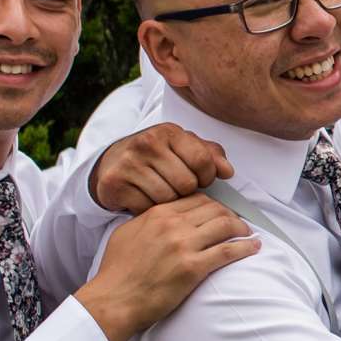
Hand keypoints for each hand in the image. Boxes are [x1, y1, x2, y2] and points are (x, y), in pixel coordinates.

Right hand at [73, 195, 258, 340]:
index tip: (221, 213)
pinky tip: (254, 247)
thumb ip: (148, 220)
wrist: (113, 300)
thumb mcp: (127, 233)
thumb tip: (165, 216)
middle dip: (231, 215)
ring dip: (241, 229)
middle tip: (238, 225)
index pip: (197, 199)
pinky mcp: (194, 268)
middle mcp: (172, 225)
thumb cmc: (117, 272)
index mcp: (157, 214)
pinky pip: (229, 251)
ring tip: (247, 235)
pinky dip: (246, 247)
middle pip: (215, 209)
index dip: (214, 205)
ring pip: (226, 225)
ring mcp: (184, 245)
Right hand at [90, 123, 229, 213]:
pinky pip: (146, 208)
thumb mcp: (184, 148)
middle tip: (179, 188)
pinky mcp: (115, 183)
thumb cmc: (156, 156)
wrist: (112, 162)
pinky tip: (145, 199)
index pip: (203, 160)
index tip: (202, 180)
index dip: (208, 176)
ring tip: (163, 193)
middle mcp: (147, 143)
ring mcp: (128, 163)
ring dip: (170, 202)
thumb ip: (210, 155)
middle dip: (187, 191)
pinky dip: (149, 209)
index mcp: (169, 132)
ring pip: (168, 198)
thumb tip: (227, 172)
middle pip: (186, 183)